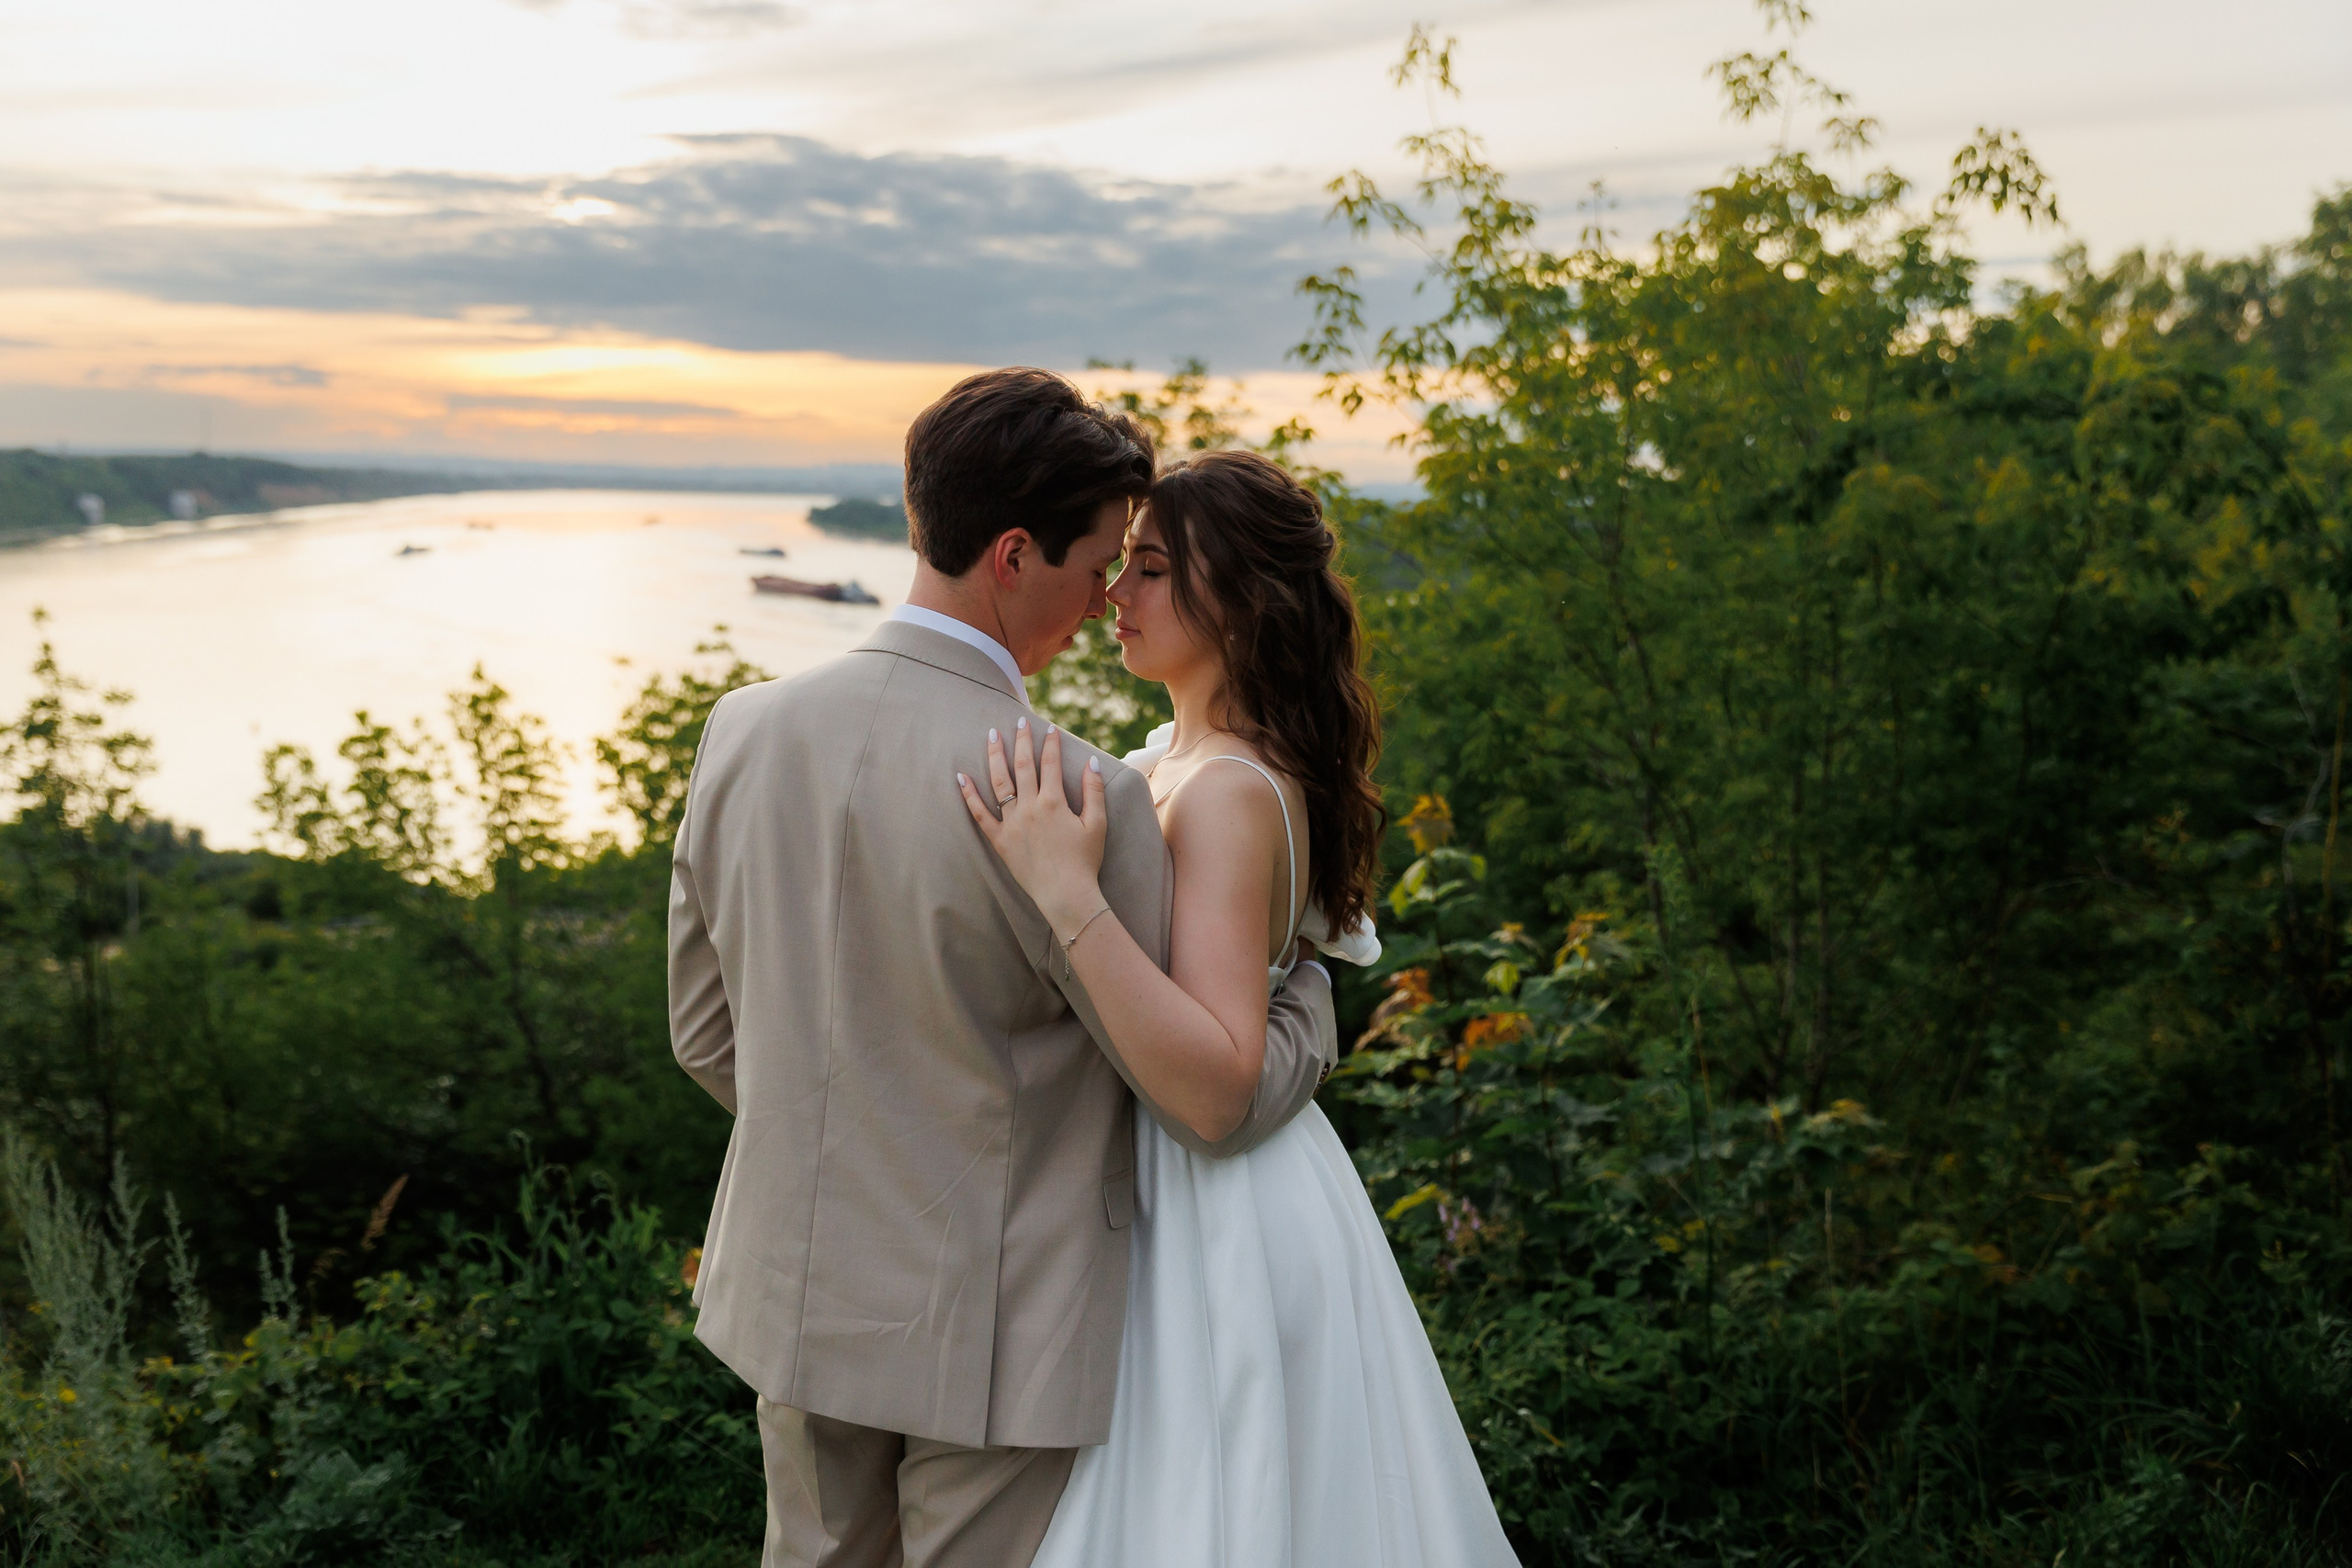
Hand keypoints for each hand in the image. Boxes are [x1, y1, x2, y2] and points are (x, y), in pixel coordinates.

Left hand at [957, 717, 1108, 937]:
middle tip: (1019, 721)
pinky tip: (961, 777)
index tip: (1049, 728)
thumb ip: (1094, 791)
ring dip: (995, 756)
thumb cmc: (1085, 861)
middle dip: (1021, 741)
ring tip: (992, 735)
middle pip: (1022, 766)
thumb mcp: (1097, 824)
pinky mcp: (1000, 840)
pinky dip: (969, 796)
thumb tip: (1092, 762)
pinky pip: (980, 815)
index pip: (1050, 764)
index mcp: (1054, 802)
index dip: (1050, 744)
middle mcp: (1030, 807)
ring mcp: (1012, 823)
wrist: (1065, 894)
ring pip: (999, 783)